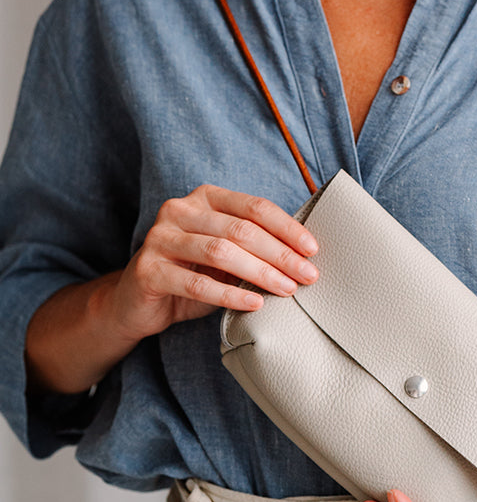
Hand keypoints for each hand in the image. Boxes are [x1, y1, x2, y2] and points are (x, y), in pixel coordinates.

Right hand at [110, 184, 319, 341]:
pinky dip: (230, 295)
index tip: (312, 250)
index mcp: (204, 197)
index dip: (287, 228)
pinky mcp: (148, 271)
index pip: (254, 207)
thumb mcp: (227, 254)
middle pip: (240, 230)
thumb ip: (255, 246)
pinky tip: (254, 304)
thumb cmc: (193, 273)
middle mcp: (179, 210)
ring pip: (221, 252)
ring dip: (260, 273)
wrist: (138, 301)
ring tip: (287, 289)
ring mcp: (160, 238)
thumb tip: (305, 255)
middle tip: (308, 276)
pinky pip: (197, 283)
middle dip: (280, 254)